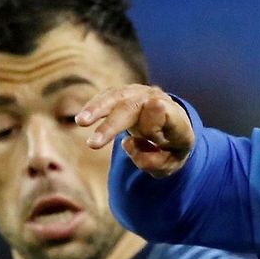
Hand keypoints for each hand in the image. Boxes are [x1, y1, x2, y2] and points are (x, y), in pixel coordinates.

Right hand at [76, 85, 194, 175]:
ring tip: (81, 122)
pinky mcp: (125, 94)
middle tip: (94, 143)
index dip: (158, 115)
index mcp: (177, 122)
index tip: (153, 107)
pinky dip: (95, 107)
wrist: (174, 129)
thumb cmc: (171, 151)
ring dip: (97, 109)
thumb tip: (127, 143)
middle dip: (113, 125)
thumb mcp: (170, 164)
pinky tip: (82, 119)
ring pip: (117, 98)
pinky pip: (108, 98)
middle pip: (134, 109)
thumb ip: (153, 161)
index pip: (167, 116)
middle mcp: (159, 101)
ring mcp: (141, 94)